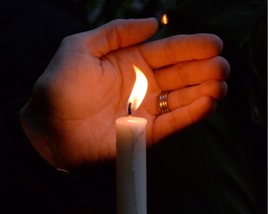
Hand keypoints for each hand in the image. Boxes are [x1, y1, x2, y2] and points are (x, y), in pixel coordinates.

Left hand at [20, 18, 229, 168]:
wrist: (49, 130)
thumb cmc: (60, 88)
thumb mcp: (81, 47)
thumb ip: (116, 32)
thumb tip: (152, 23)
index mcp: (129, 62)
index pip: (167, 52)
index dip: (191, 47)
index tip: (214, 44)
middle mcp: (141, 85)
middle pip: (180, 74)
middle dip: (203, 68)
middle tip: (222, 65)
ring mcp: (144, 109)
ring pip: (182, 97)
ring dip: (204, 90)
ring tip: (221, 83)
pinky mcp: (145, 133)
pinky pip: (173, 122)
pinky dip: (192, 113)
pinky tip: (208, 102)